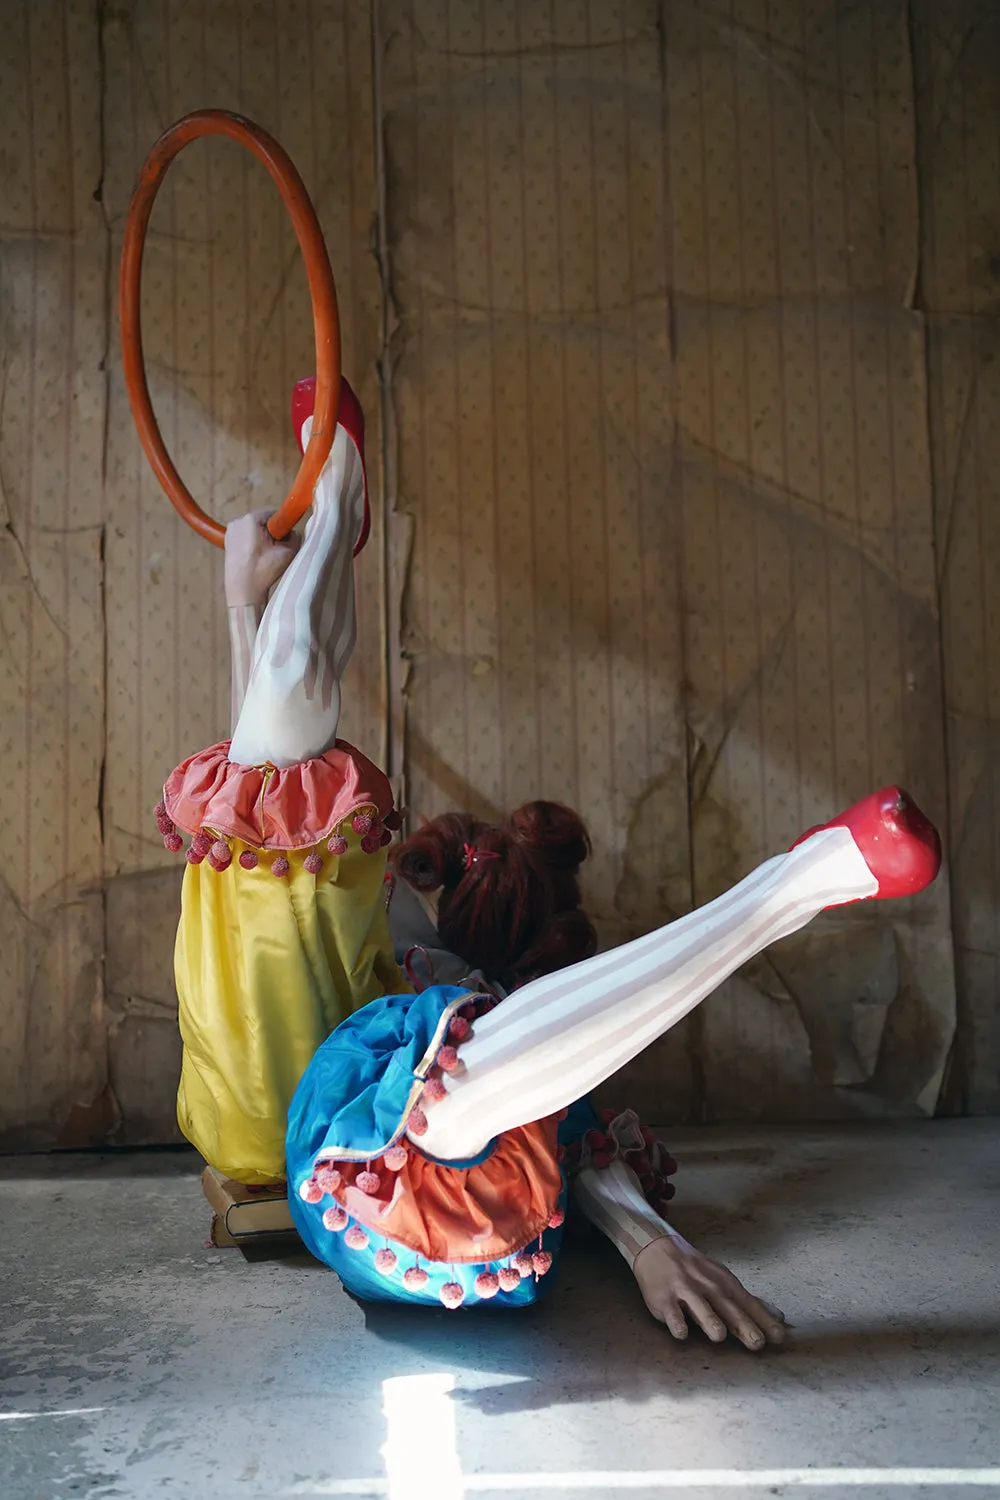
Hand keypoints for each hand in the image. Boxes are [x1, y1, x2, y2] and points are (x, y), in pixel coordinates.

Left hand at [224, 509, 300, 606]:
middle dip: (273, 533)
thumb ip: (296, 536)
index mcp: (251, 519)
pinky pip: (247, 537)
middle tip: (276, 551)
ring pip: (256, 530)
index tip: (285, 540)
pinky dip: (254, 544)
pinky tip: (257, 558)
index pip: (275, 514)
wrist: (243, 592)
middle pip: (265, 521)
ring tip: (266, 556)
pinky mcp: (228, 541)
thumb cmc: (263, 572)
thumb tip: (293, 532)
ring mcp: (230, 531)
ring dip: (264, 539)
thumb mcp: (288, 552)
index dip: (284, 527)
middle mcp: (238, 520)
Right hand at [633, 1234, 785, 1350]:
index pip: (748, 1303)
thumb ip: (749, 1301)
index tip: (780, 1337)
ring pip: (699, 1306)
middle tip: (757, 1342)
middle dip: (742, 1324)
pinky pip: (671, 1312)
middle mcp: (707, 1286)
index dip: (764, 1320)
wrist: (657, 1249)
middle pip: (727, 1306)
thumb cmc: (697, 1271)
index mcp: (724, 1283)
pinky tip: (681, 1333)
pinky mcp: (664, 1298)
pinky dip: (676, 1321)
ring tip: (719, 1336)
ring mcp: (685, 1291)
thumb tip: (779, 1317)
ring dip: (709, 1320)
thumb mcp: (724, 1280)